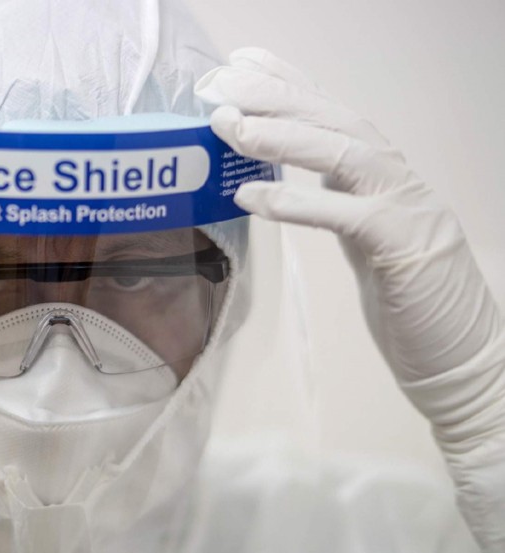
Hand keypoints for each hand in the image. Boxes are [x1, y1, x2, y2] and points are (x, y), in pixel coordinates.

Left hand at [196, 48, 504, 552]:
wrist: (461, 357)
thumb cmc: (409, 301)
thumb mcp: (364, 239)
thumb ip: (335, 204)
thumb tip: (287, 182)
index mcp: (382, 176)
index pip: (332, 115)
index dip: (288, 82)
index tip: (241, 63)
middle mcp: (395, 180)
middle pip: (336, 119)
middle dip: (277, 94)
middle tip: (224, 82)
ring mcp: (404, 208)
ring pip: (345, 152)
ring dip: (284, 136)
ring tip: (231, 127)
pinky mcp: (402, 248)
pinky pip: (346, 215)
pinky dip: (296, 201)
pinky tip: (250, 195)